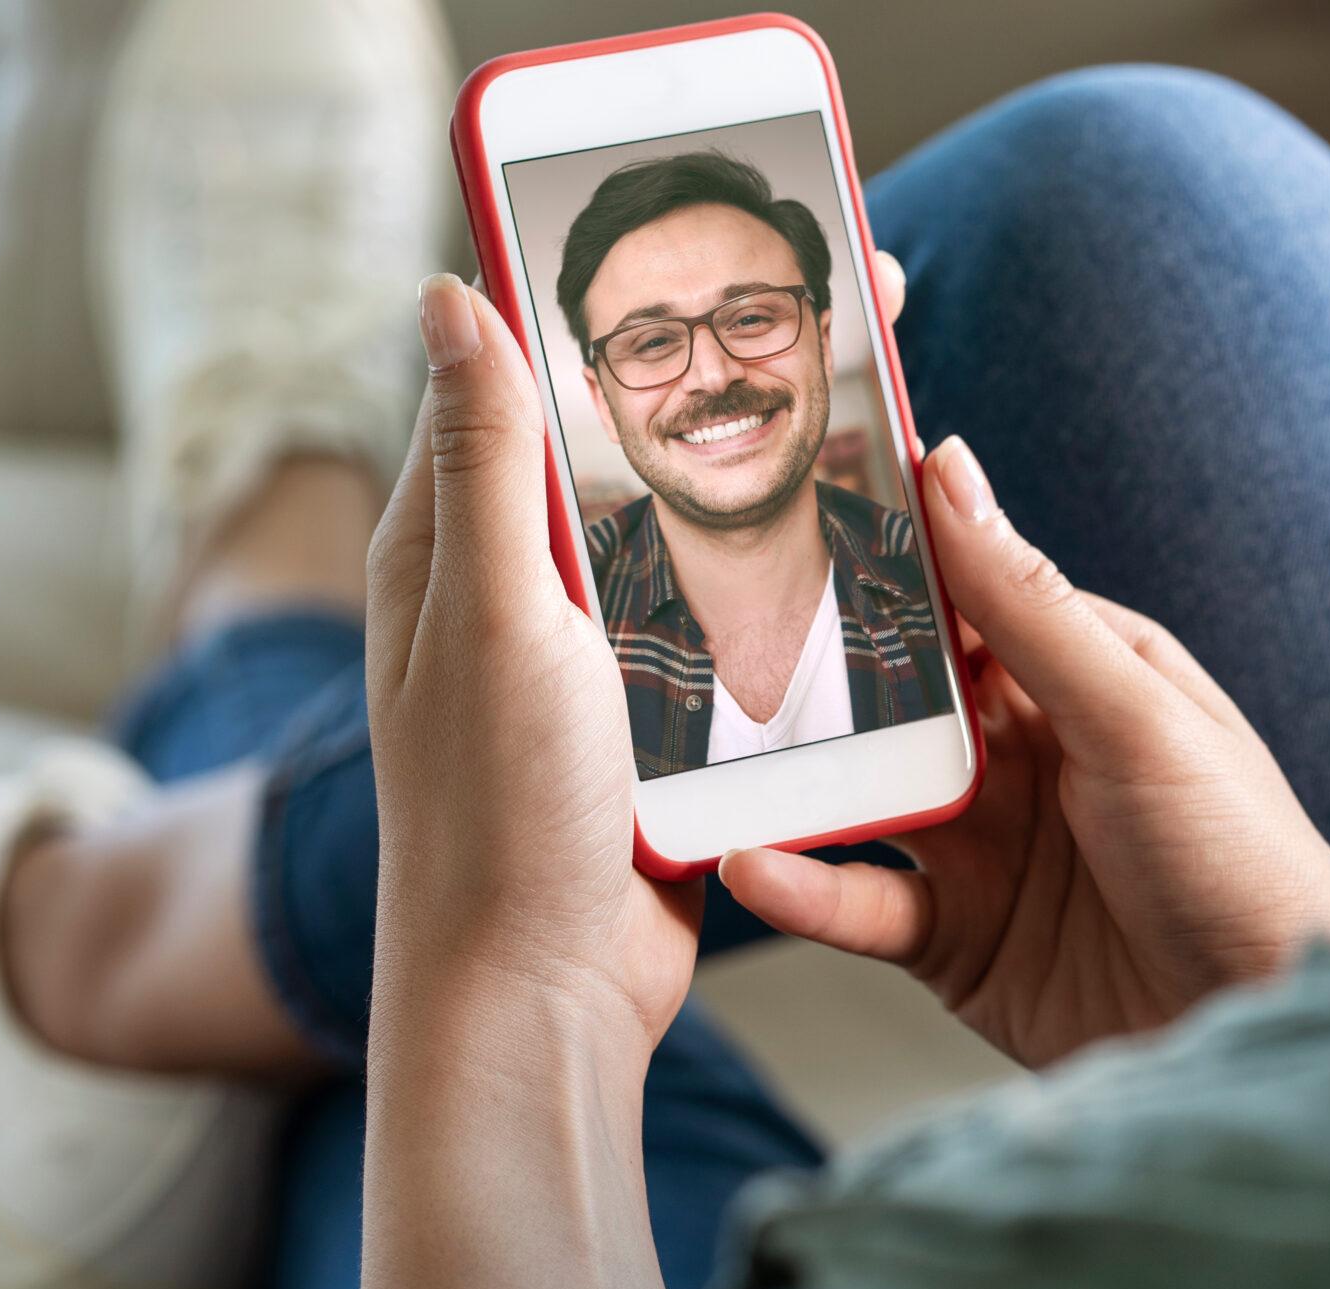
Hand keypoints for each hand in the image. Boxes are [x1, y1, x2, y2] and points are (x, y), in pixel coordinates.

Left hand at [362, 255, 913, 1042]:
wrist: (539, 1000)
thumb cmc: (497, 817)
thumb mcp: (493, 617)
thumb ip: (488, 462)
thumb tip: (451, 293)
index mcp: (455, 546)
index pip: (529, 382)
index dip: (618, 303)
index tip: (723, 247)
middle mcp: (518, 594)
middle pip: (632, 452)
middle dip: (732, 382)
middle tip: (850, 325)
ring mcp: (590, 663)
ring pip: (692, 539)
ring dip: (773, 484)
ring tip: (878, 424)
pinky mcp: (653, 728)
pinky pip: (725, 630)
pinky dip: (785, 590)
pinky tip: (866, 558)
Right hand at [720, 436, 1329, 1069]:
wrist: (1267, 1032)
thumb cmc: (1246, 862)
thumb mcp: (1134, 716)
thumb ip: (1029, 606)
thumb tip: (951, 474)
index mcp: (1085, 676)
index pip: (963, 597)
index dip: (878, 560)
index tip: (778, 514)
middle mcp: (1029, 755)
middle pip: (897, 697)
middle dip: (810, 674)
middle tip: (707, 639)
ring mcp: (988, 850)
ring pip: (862, 798)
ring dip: (791, 783)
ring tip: (706, 762)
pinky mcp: (957, 942)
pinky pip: (861, 902)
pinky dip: (803, 888)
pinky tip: (754, 868)